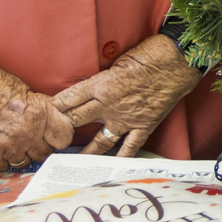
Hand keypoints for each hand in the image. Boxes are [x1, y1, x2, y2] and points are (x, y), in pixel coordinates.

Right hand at [0, 66, 74, 172]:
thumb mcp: (27, 92)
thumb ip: (42, 110)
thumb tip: (52, 122)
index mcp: (40, 114)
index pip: (64, 137)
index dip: (58, 137)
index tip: (52, 136)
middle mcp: (28, 132)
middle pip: (44, 153)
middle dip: (38, 147)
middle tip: (29, 139)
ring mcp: (8, 145)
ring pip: (24, 162)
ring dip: (19, 154)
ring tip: (10, 142)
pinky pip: (2, 167)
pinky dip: (0, 160)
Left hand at [55, 35, 201, 157]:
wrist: (179, 61)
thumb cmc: (150, 54)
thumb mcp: (118, 60)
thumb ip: (104, 78)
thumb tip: (94, 86)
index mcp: (101, 85)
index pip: (68, 98)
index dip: (53, 107)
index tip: (42, 114)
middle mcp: (108, 105)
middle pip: (76, 120)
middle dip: (61, 129)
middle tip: (50, 139)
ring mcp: (126, 118)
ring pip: (99, 140)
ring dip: (84, 151)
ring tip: (71, 161)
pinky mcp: (144, 125)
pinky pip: (130, 146)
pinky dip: (120, 158)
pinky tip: (110, 167)